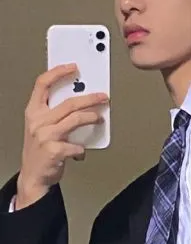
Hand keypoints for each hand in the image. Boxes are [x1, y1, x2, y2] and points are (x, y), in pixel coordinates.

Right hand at [16, 64, 108, 209]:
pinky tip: (81, 152)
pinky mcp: (54, 150)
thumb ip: (56, 113)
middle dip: (90, 98)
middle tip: (104, 97)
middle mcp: (37, 121)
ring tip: (100, 119)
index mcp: (33, 112)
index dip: (58, 72)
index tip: (73, 67)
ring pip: (76, 119)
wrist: (33, 176)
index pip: (42, 84)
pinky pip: (77, 144)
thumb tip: (82, 100)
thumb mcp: (42, 126)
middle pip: (69, 102)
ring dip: (92, 117)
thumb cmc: (40, 149)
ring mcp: (45, 135)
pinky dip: (82, 148)